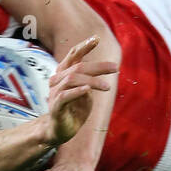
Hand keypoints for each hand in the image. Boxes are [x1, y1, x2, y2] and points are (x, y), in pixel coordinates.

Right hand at [34, 36, 116, 170]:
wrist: (59, 132)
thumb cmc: (74, 110)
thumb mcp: (86, 93)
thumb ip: (89, 81)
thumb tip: (98, 73)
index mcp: (64, 73)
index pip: (73, 55)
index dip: (84, 46)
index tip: (97, 38)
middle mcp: (57, 80)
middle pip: (77, 67)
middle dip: (98, 66)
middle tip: (115, 67)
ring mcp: (55, 93)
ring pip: (73, 79)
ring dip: (92, 81)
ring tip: (108, 86)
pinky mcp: (55, 107)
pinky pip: (65, 96)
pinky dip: (77, 91)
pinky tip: (87, 89)